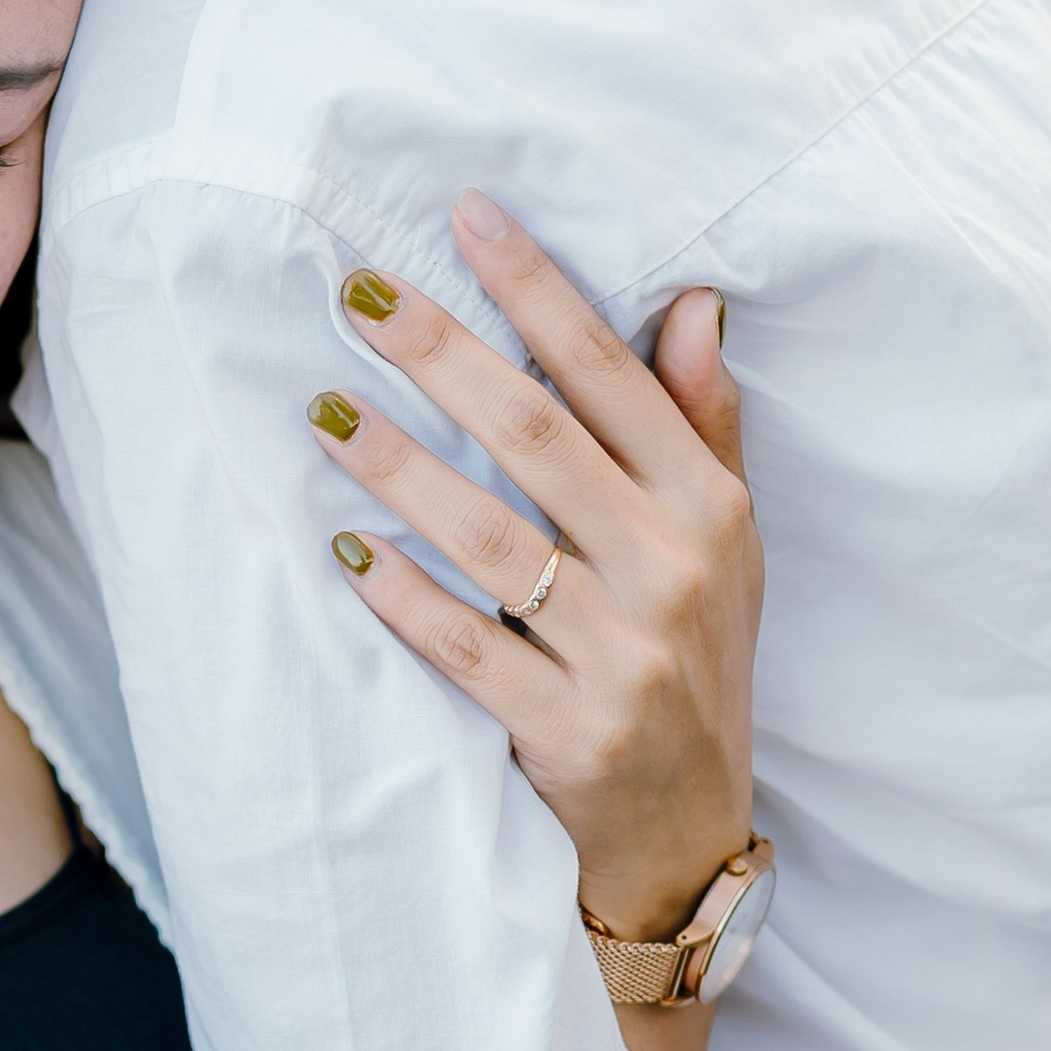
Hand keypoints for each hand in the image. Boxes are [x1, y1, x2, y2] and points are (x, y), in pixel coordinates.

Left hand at [311, 193, 759, 940]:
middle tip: (358, 294)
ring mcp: (623, 656)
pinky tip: (346, 553)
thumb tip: (693, 304)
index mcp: (708, 509)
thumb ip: (702, 427)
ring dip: (400, 468)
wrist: (689, 834)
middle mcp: (672, 571)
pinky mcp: (570, 732)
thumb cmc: (694, 665)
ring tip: (323, 411)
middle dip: (444, 354)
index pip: (613, 377)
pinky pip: (467, 649)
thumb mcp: (726, 549)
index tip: (465, 215)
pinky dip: (405, 599)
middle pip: (539, 438)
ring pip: (490, 539)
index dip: (538, 290)